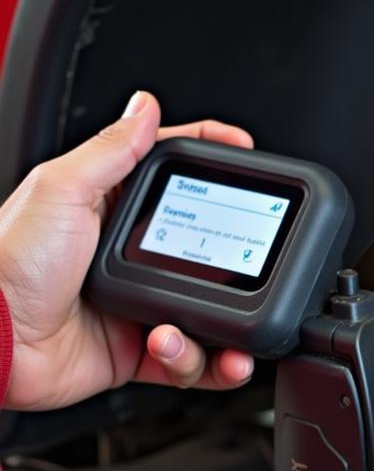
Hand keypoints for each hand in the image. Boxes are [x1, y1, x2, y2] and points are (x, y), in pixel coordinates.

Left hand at [0, 91, 256, 410]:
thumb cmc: (7, 264)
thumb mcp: (60, 191)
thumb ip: (111, 151)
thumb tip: (146, 108)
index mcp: (111, 208)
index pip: (173, 173)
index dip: (212, 156)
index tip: (245, 148)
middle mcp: (130, 256)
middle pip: (206, 248)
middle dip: (235, 261)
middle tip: (252, 265)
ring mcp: (139, 304)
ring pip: (208, 312)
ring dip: (219, 328)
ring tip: (187, 329)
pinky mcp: (138, 350)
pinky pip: (189, 360)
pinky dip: (199, 363)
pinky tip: (182, 351)